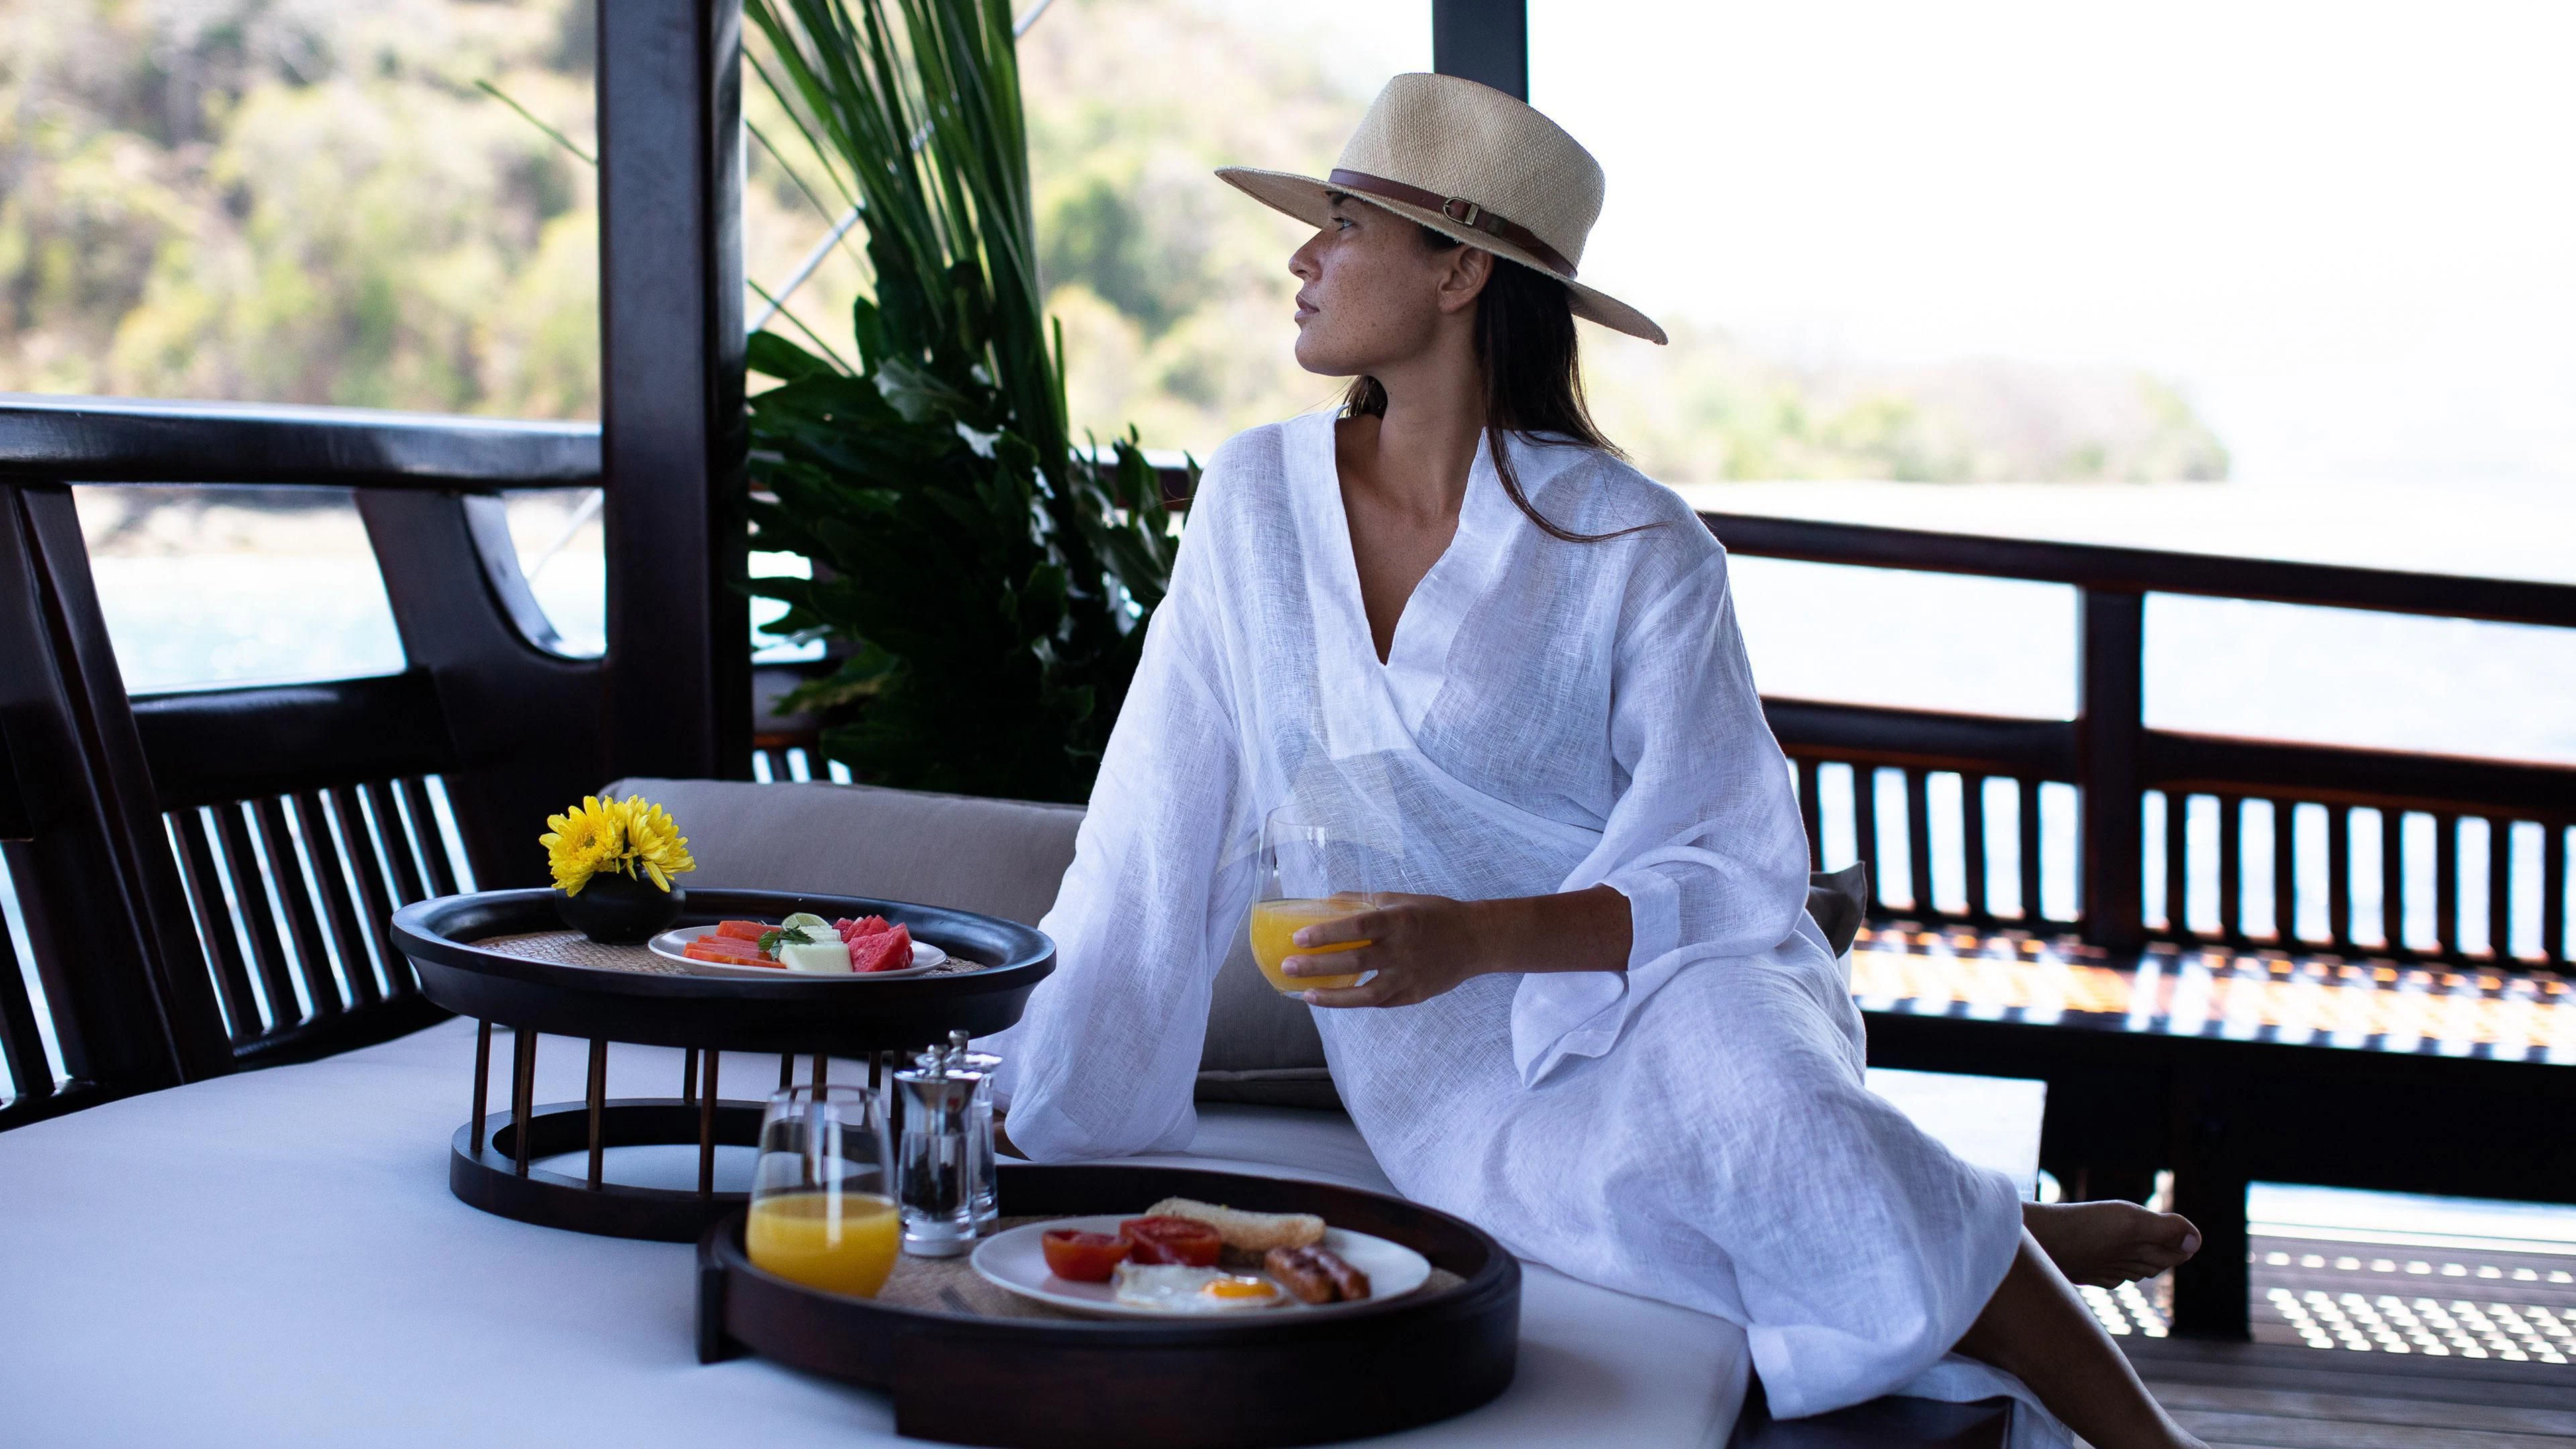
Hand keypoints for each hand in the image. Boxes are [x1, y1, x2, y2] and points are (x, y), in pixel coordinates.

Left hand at [1280, 893, 1491, 1008]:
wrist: (1475, 940)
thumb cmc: (1434, 915)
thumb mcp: (1401, 899)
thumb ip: (1364, 901)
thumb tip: (1327, 901)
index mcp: (1399, 921)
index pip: (1356, 927)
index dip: (1326, 934)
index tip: (1298, 938)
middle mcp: (1403, 951)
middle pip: (1354, 961)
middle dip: (1317, 966)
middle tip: (1288, 966)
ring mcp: (1409, 977)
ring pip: (1365, 994)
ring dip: (1332, 996)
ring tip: (1305, 994)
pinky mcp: (1414, 996)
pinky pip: (1379, 1002)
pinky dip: (1354, 1002)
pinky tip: (1333, 999)